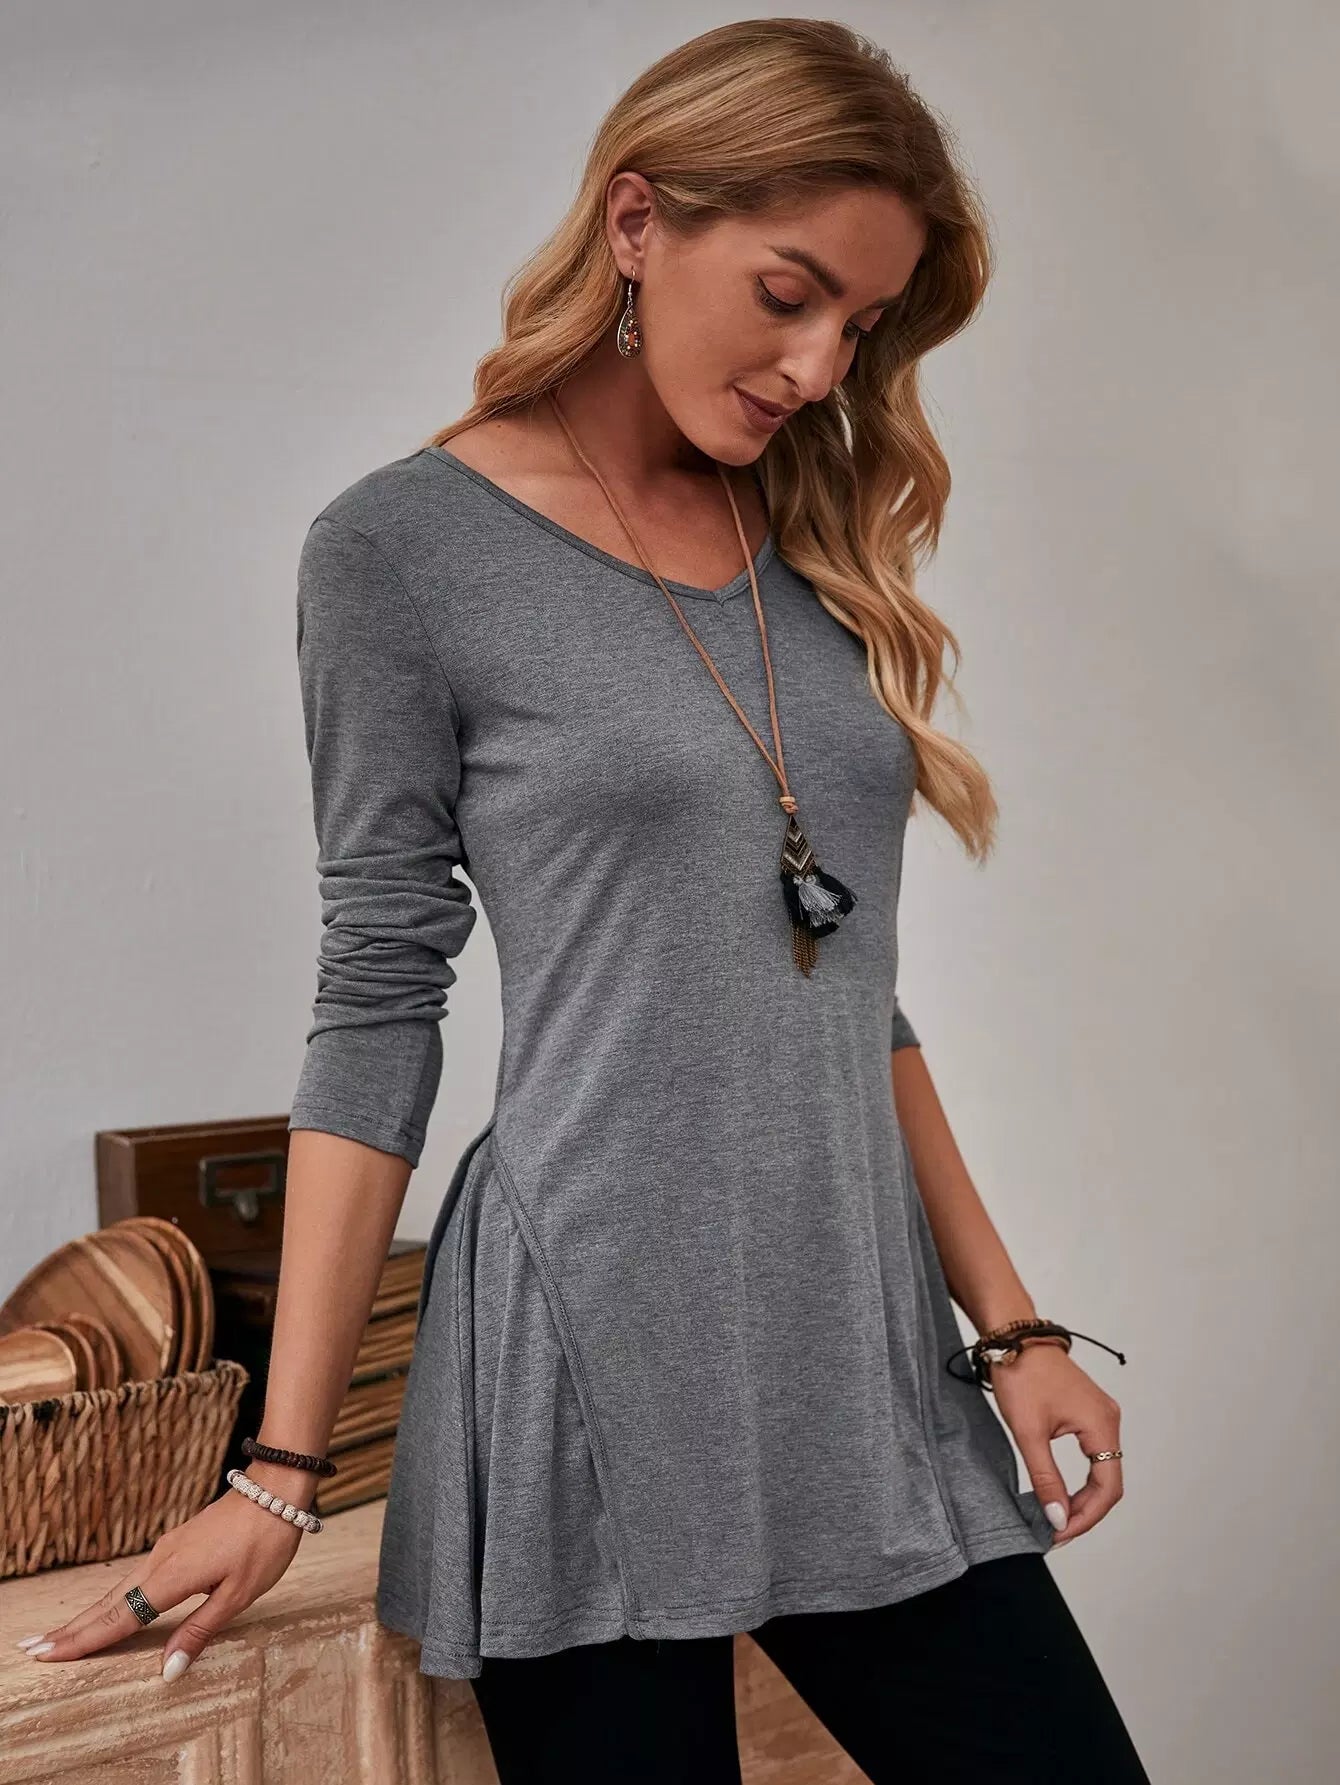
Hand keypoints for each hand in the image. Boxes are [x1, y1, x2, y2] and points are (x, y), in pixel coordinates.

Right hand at [13, 1466, 311, 1679]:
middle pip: (108, 1603)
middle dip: (72, 1629)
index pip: (121, 1618)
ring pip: (118, 1589)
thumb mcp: (239, 1594)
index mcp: (173, 1577)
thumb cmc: (264, 1542)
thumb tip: (167, 1671)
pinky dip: (110, 1598)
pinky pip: (133, 1578)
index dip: (85, 1641)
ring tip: (58, 1636)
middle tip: (33, 1650)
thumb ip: (199, 1631)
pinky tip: (105, 1608)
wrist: (275, 1489)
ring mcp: (165, 1550)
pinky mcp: (174, 1544)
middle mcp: (160, 1561)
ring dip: (87, 1614)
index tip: (49, 1656)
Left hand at [989, 1340, 1123, 1547]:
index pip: (1107, 1489)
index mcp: (1102, 1424)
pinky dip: (1079, 1480)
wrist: (1013, 1337)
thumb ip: (1045, 1478)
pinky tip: (1060, 1493)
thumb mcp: (1028, 1431)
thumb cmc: (1021, 1375)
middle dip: (1084, 1512)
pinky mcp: (1089, 1414)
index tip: (1060, 1535)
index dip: (1085, 1517)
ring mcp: (1101, 1416)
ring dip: (1082, 1499)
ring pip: (1102, 1472)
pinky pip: (1093, 1457)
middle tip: (1055, 1532)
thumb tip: (1058, 1518)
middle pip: (1108, 1483)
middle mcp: (1109, 1421)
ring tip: (1056, 1518)